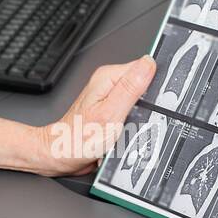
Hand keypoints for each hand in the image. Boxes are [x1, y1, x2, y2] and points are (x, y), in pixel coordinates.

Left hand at [33, 56, 155, 175]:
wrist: (62, 154)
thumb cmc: (79, 138)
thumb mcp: (111, 113)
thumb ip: (131, 87)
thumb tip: (148, 64)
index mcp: (108, 78)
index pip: (144, 67)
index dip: (155, 83)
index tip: (154, 101)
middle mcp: (107, 84)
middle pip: (143, 85)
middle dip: (147, 103)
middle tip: (138, 119)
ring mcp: (109, 97)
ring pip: (139, 101)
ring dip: (140, 116)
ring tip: (129, 127)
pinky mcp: (110, 110)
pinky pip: (131, 112)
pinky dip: (133, 123)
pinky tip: (126, 131)